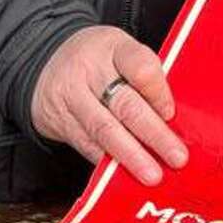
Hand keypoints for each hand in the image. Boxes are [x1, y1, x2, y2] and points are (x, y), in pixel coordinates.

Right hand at [31, 25, 188, 184]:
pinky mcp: (59, 122)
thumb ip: (146, 80)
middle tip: (177, 157)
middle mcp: (89, 70)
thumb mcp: (121, 53)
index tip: (171, 114)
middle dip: (154, 134)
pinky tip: (125, 175)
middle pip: (125, 104)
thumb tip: (175, 121)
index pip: (140, 67)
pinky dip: (108, 163)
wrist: (45, 64)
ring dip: (131, 156)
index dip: (158, 93)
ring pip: (104, 130)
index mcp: (113, 47)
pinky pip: (87, 145)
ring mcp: (71, 96)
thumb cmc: (99, 62)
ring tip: (152, 175)